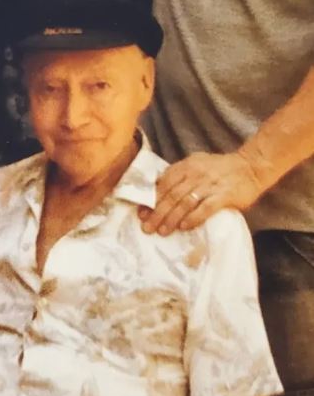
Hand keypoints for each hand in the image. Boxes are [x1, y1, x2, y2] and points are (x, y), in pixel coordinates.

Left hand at [139, 151, 263, 235]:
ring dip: (171, 219)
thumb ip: (179, 175)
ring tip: (162, 231)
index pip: (164, 184)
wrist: (252, 166)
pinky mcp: (225, 195)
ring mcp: (210, 185)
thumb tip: (156, 190)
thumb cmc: (221, 168)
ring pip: (185, 203)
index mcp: (187, 166)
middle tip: (147, 228)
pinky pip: (205, 208)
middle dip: (157, 213)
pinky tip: (184, 227)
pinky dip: (193, 218)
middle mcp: (196, 174)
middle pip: (171, 196)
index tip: (142, 213)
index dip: (151, 200)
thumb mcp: (197, 164)